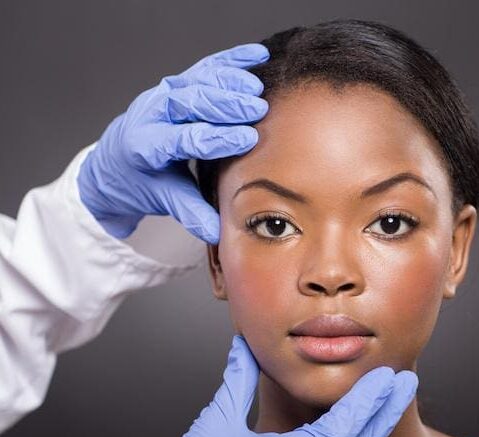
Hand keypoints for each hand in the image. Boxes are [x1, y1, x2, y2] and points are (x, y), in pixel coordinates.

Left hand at [76, 43, 269, 242]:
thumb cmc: (140, 183)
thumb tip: (218, 231)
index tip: (247, 139)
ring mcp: (162, 95)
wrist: (114, 164)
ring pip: (196, 80)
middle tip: (257, 108)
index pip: (183, 138)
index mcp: (144, 145)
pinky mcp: (176, 84)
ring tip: (257, 87)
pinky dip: (231, 60)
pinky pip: (204, 68)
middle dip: (224, 104)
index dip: (216, 138)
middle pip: (188, 102)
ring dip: (228, 80)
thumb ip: (190, 212)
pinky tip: (256, 56)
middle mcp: (150, 114)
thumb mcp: (162, 200)